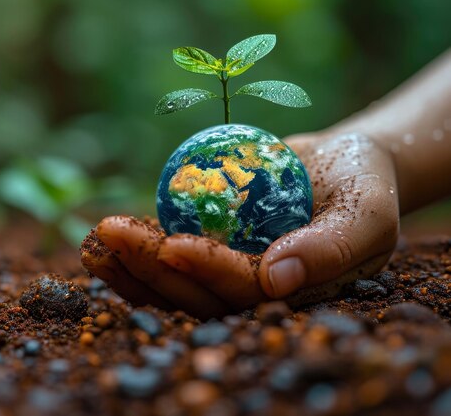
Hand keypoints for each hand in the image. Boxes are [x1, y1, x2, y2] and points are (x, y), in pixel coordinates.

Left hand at [80, 133, 399, 318]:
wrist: (340, 165)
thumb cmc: (362, 187)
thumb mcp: (365, 213)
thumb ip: (331, 249)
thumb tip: (275, 280)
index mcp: (289, 295)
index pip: (243, 291)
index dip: (208, 272)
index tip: (172, 245)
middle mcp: (250, 291)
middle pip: (195, 295)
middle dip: (150, 269)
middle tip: (108, 237)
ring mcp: (223, 272)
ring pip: (170, 286)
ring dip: (129, 268)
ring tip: (93, 243)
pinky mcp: (205, 250)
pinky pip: (164, 260)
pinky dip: (132, 254)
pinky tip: (100, 240)